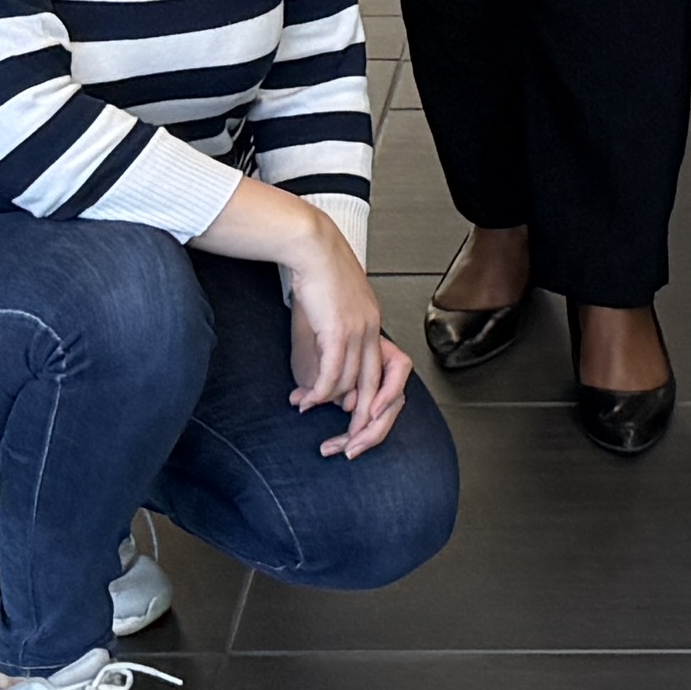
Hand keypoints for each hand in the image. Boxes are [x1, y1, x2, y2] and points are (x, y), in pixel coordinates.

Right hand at [276, 221, 416, 458]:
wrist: (311, 245)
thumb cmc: (315, 276)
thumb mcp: (328, 316)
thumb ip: (328, 348)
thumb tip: (317, 381)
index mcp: (374, 326)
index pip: (382, 376)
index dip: (369, 403)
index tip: (352, 420)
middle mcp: (372, 331)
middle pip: (377, 390)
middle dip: (363, 422)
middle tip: (347, 443)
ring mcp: (358, 331)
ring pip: (351, 384)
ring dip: (330, 405)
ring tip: (309, 412)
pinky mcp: (339, 330)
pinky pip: (333, 373)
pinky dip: (320, 393)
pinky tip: (308, 402)